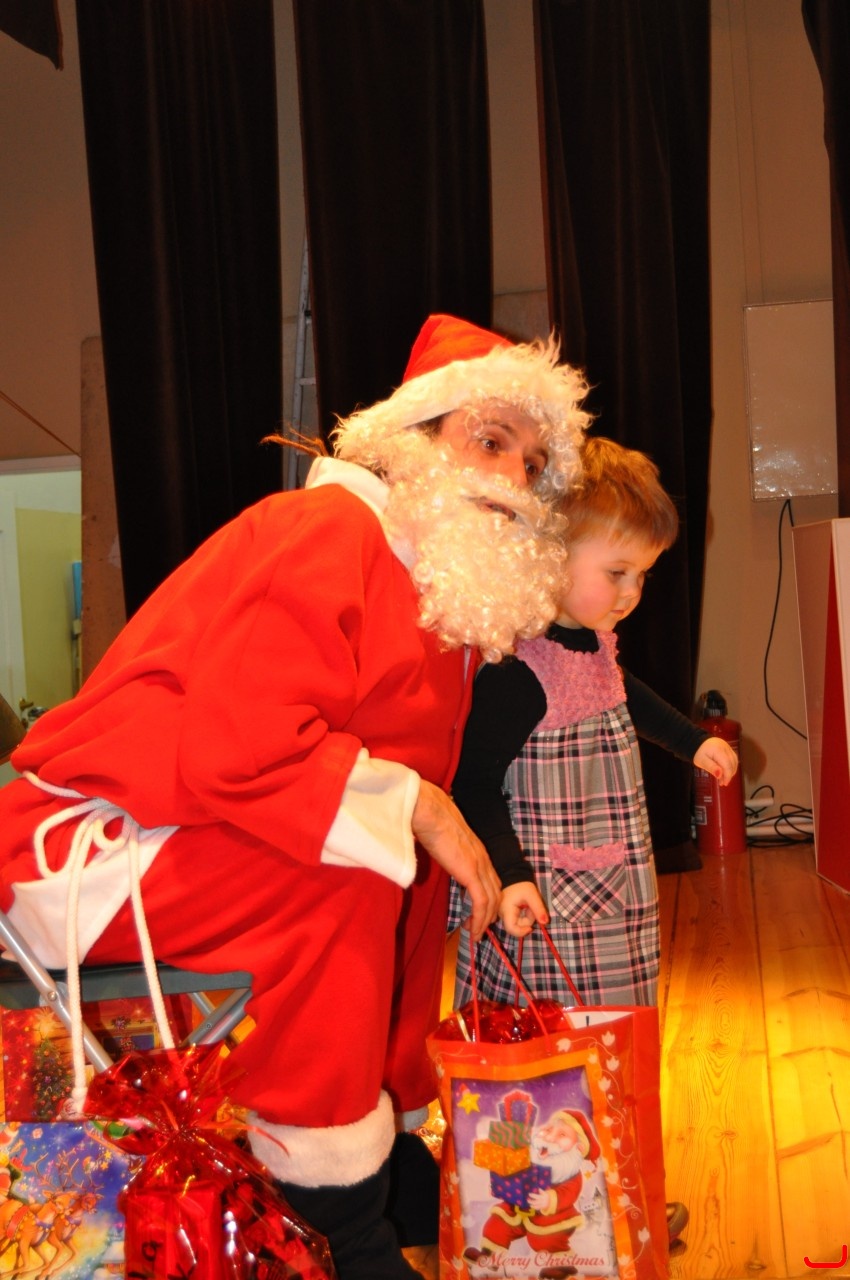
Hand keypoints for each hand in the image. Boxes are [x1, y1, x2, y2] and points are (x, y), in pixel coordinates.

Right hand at [412, 780, 500, 940]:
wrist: (429, 811)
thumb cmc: (430, 820)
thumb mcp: (443, 838)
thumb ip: (447, 849)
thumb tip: (437, 852)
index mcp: (477, 850)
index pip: (491, 880)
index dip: (488, 899)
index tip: (478, 912)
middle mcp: (483, 859)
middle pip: (496, 892)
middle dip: (489, 913)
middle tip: (477, 928)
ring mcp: (479, 866)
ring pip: (492, 901)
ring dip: (485, 921)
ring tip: (475, 934)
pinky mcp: (471, 873)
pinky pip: (481, 902)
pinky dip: (480, 919)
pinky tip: (474, 930)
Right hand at [498, 881, 548, 937]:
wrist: (513, 875)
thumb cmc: (521, 885)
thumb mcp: (532, 895)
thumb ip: (539, 909)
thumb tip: (545, 923)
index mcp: (506, 910)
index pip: (511, 929)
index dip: (522, 932)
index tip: (531, 928)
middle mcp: (502, 914)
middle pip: (516, 926)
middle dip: (528, 920)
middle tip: (531, 908)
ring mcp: (503, 914)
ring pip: (517, 923)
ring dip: (526, 917)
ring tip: (528, 905)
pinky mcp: (506, 913)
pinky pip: (516, 919)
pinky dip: (523, 915)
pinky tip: (524, 906)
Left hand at [694, 736, 738, 784]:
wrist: (697, 742)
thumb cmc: (698, 752)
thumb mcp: (701, 761)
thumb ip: (711, 767)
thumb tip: (720, 775)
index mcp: (718, 750)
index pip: (727, 765)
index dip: (727, 776)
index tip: (724, 783)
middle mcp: (725, 747)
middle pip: (732, 764)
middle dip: (729, 774)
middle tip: (722, 782)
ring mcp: (727, 747)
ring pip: (734, 761)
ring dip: (730, 771)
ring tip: (723, 778)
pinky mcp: (728, 748)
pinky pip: (733, 758)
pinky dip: (730, 766)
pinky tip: (725, 771)